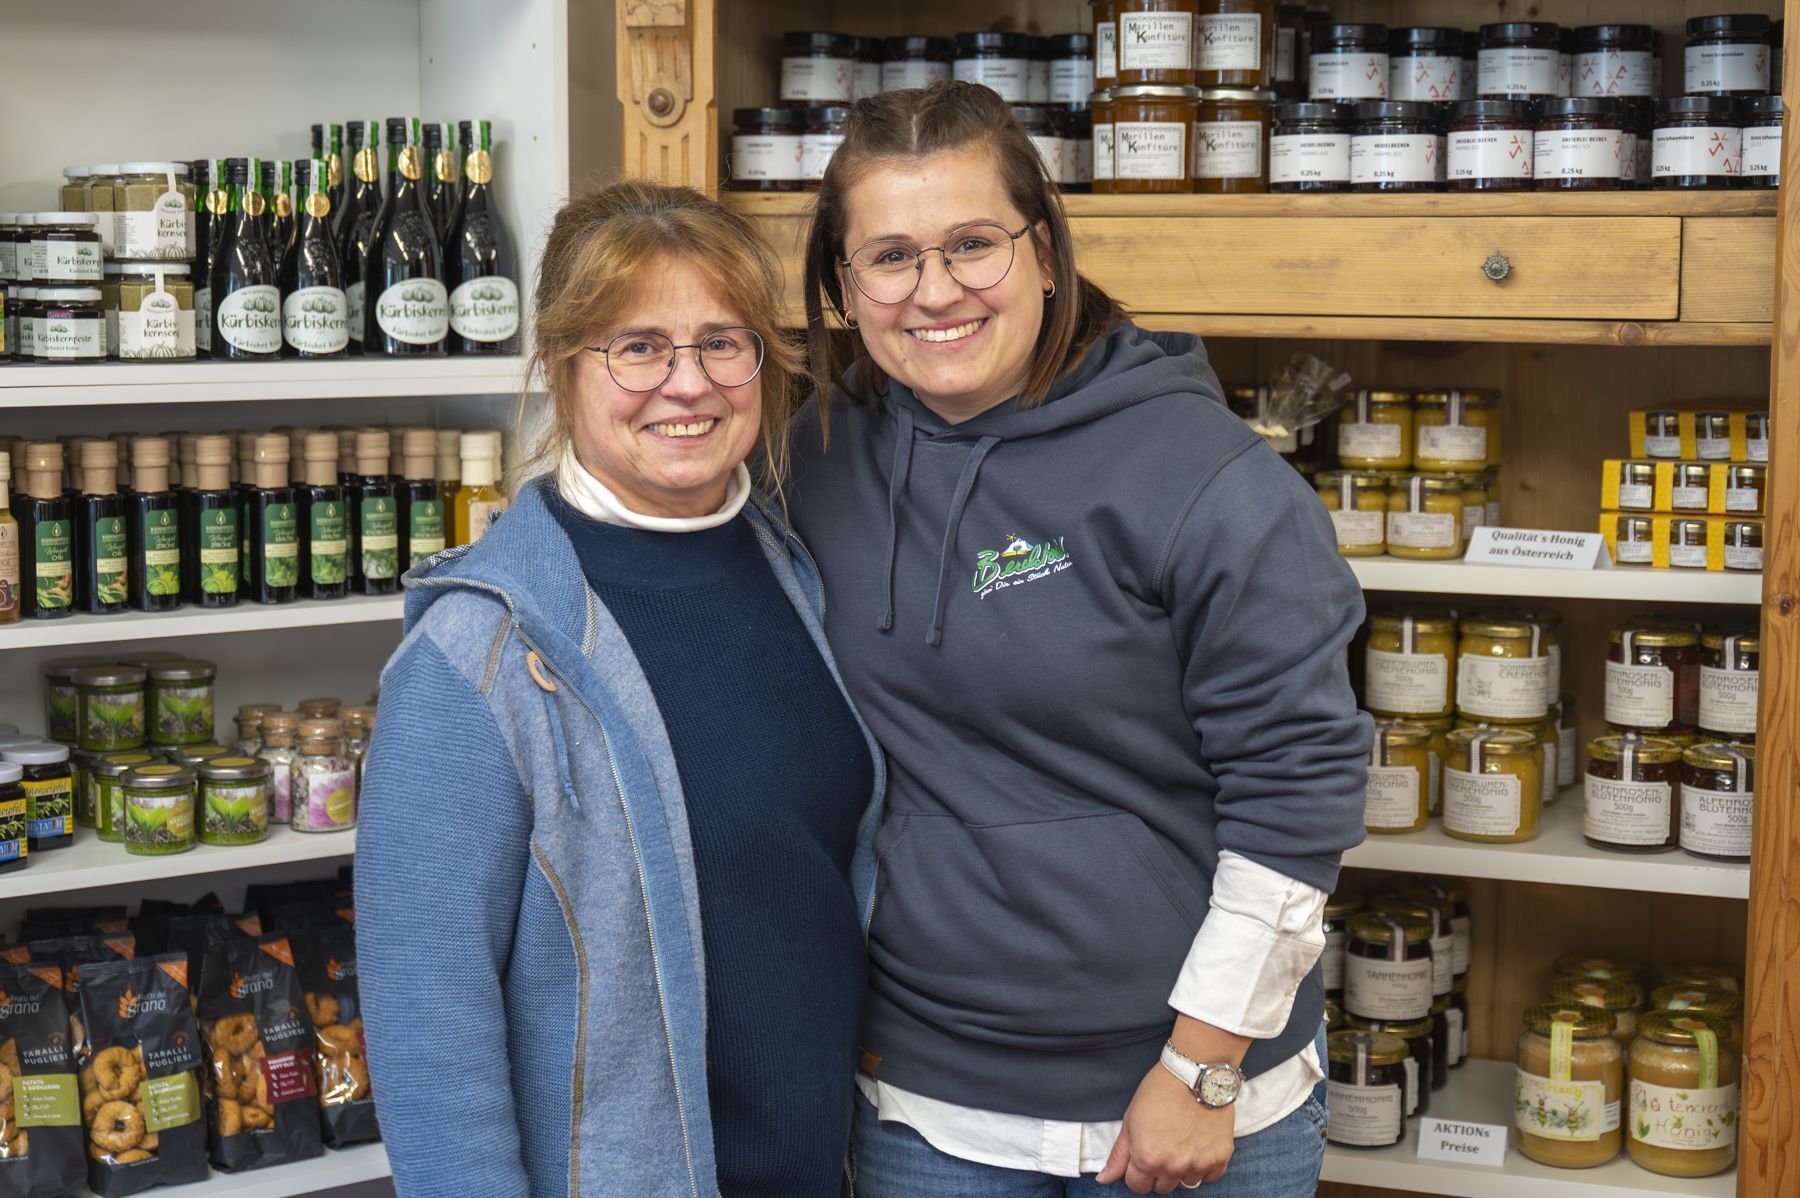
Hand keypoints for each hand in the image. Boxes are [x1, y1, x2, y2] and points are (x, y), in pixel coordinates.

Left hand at [1094, 1064, 1234, 1192]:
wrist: (1196, 1073)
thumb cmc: (1160, 1091)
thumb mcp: (1131, 1119)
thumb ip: (1119, 1154)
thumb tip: (1105, 1179)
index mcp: (1147, 1159)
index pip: (1137, 1186)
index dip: (1137, 1170)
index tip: (1143, 1154)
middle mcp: (1174, 1167)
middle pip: (1161, 1187)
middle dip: (1158, 1171)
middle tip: (1163, 1145)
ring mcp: (1199, 1164)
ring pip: (1185, 1184)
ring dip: (1181, 1169)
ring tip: (1181, 1142)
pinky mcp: (1220, 1158)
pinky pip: (1209, 1177)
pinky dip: (1203, 1166)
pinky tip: (1198, 1145)